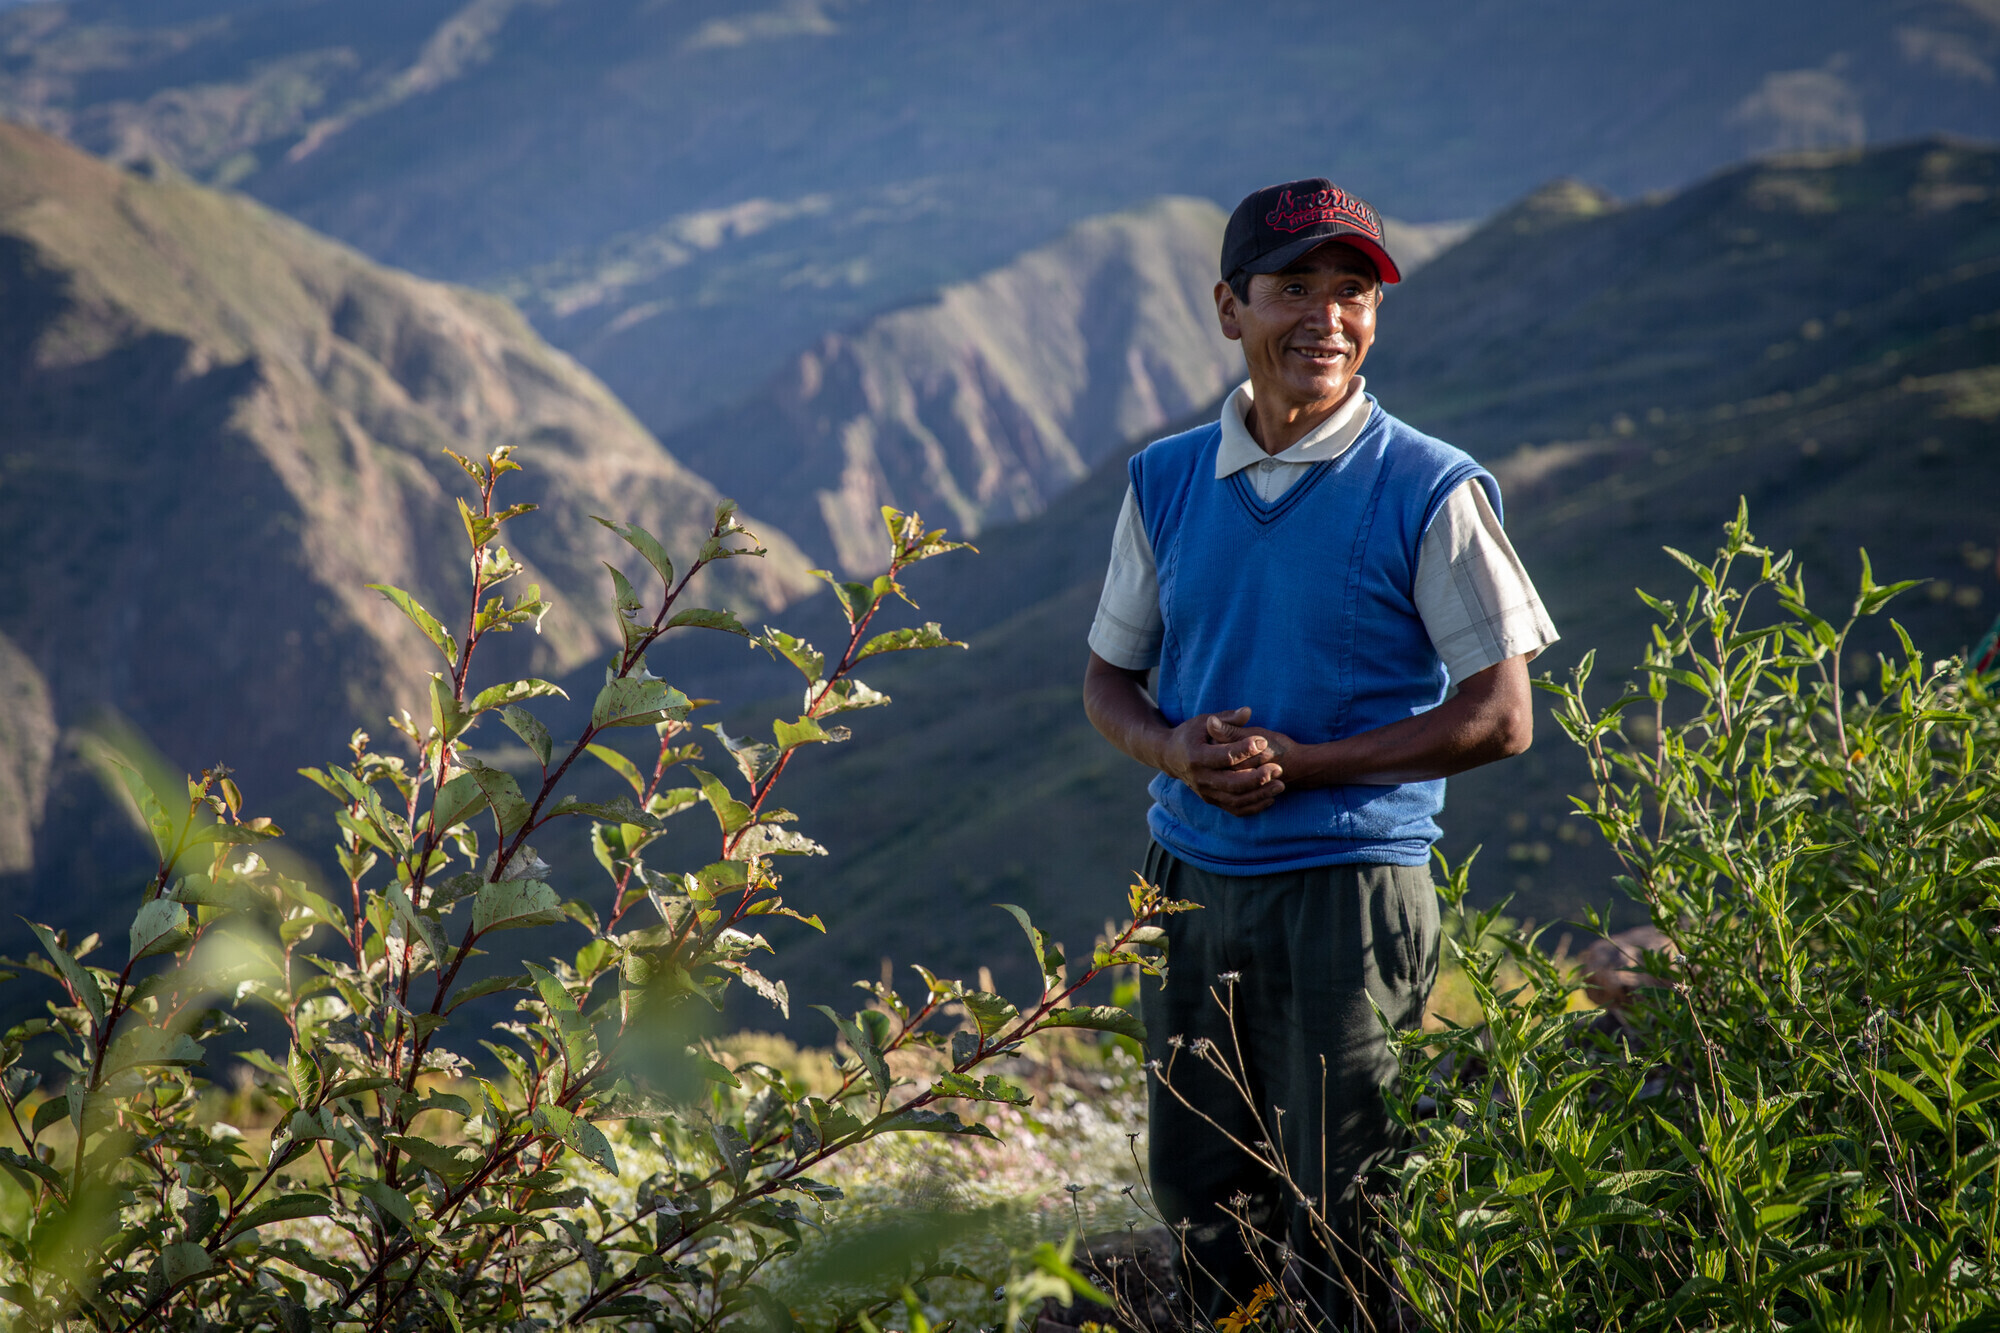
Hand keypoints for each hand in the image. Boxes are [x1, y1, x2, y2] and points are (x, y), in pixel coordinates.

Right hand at [1161, 706, 1284, 816]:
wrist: (1169, 757)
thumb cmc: (1191, 734)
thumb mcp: (1204, 721)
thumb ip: (1227, 719)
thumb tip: (1248, 711)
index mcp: (1197, 756)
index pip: (1224, 756)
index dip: (1245, 749)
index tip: (1263, 741)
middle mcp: (1200, 778)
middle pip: (1232, 783)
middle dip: (1257, 777)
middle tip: (1278, 768)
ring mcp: (1205, 792)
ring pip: (1236, 800)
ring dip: (1260, 794)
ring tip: (1280, 784)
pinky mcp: (1212, 800)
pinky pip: (1235, 809)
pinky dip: (1254, 806)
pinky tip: (1270, 797)